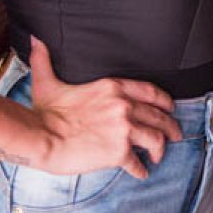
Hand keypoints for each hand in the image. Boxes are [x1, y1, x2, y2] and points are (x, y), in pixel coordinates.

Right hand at [29, 37, 180, 177]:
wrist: (41, 137)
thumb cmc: (44, 112)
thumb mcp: (47, 82)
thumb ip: (44, 60)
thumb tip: (36, 39)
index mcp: (111, 87)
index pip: (149, 91)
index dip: (164, 100)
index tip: (170, 107)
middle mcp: (123, 106)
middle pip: (158, 116)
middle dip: (170, 126)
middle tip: (176, 134)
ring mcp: (123, 129)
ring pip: (155, 139)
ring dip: (160, 148)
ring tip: (158, 156)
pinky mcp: (119, 152)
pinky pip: (137, 163)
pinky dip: (141, 170)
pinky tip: (141, 174)